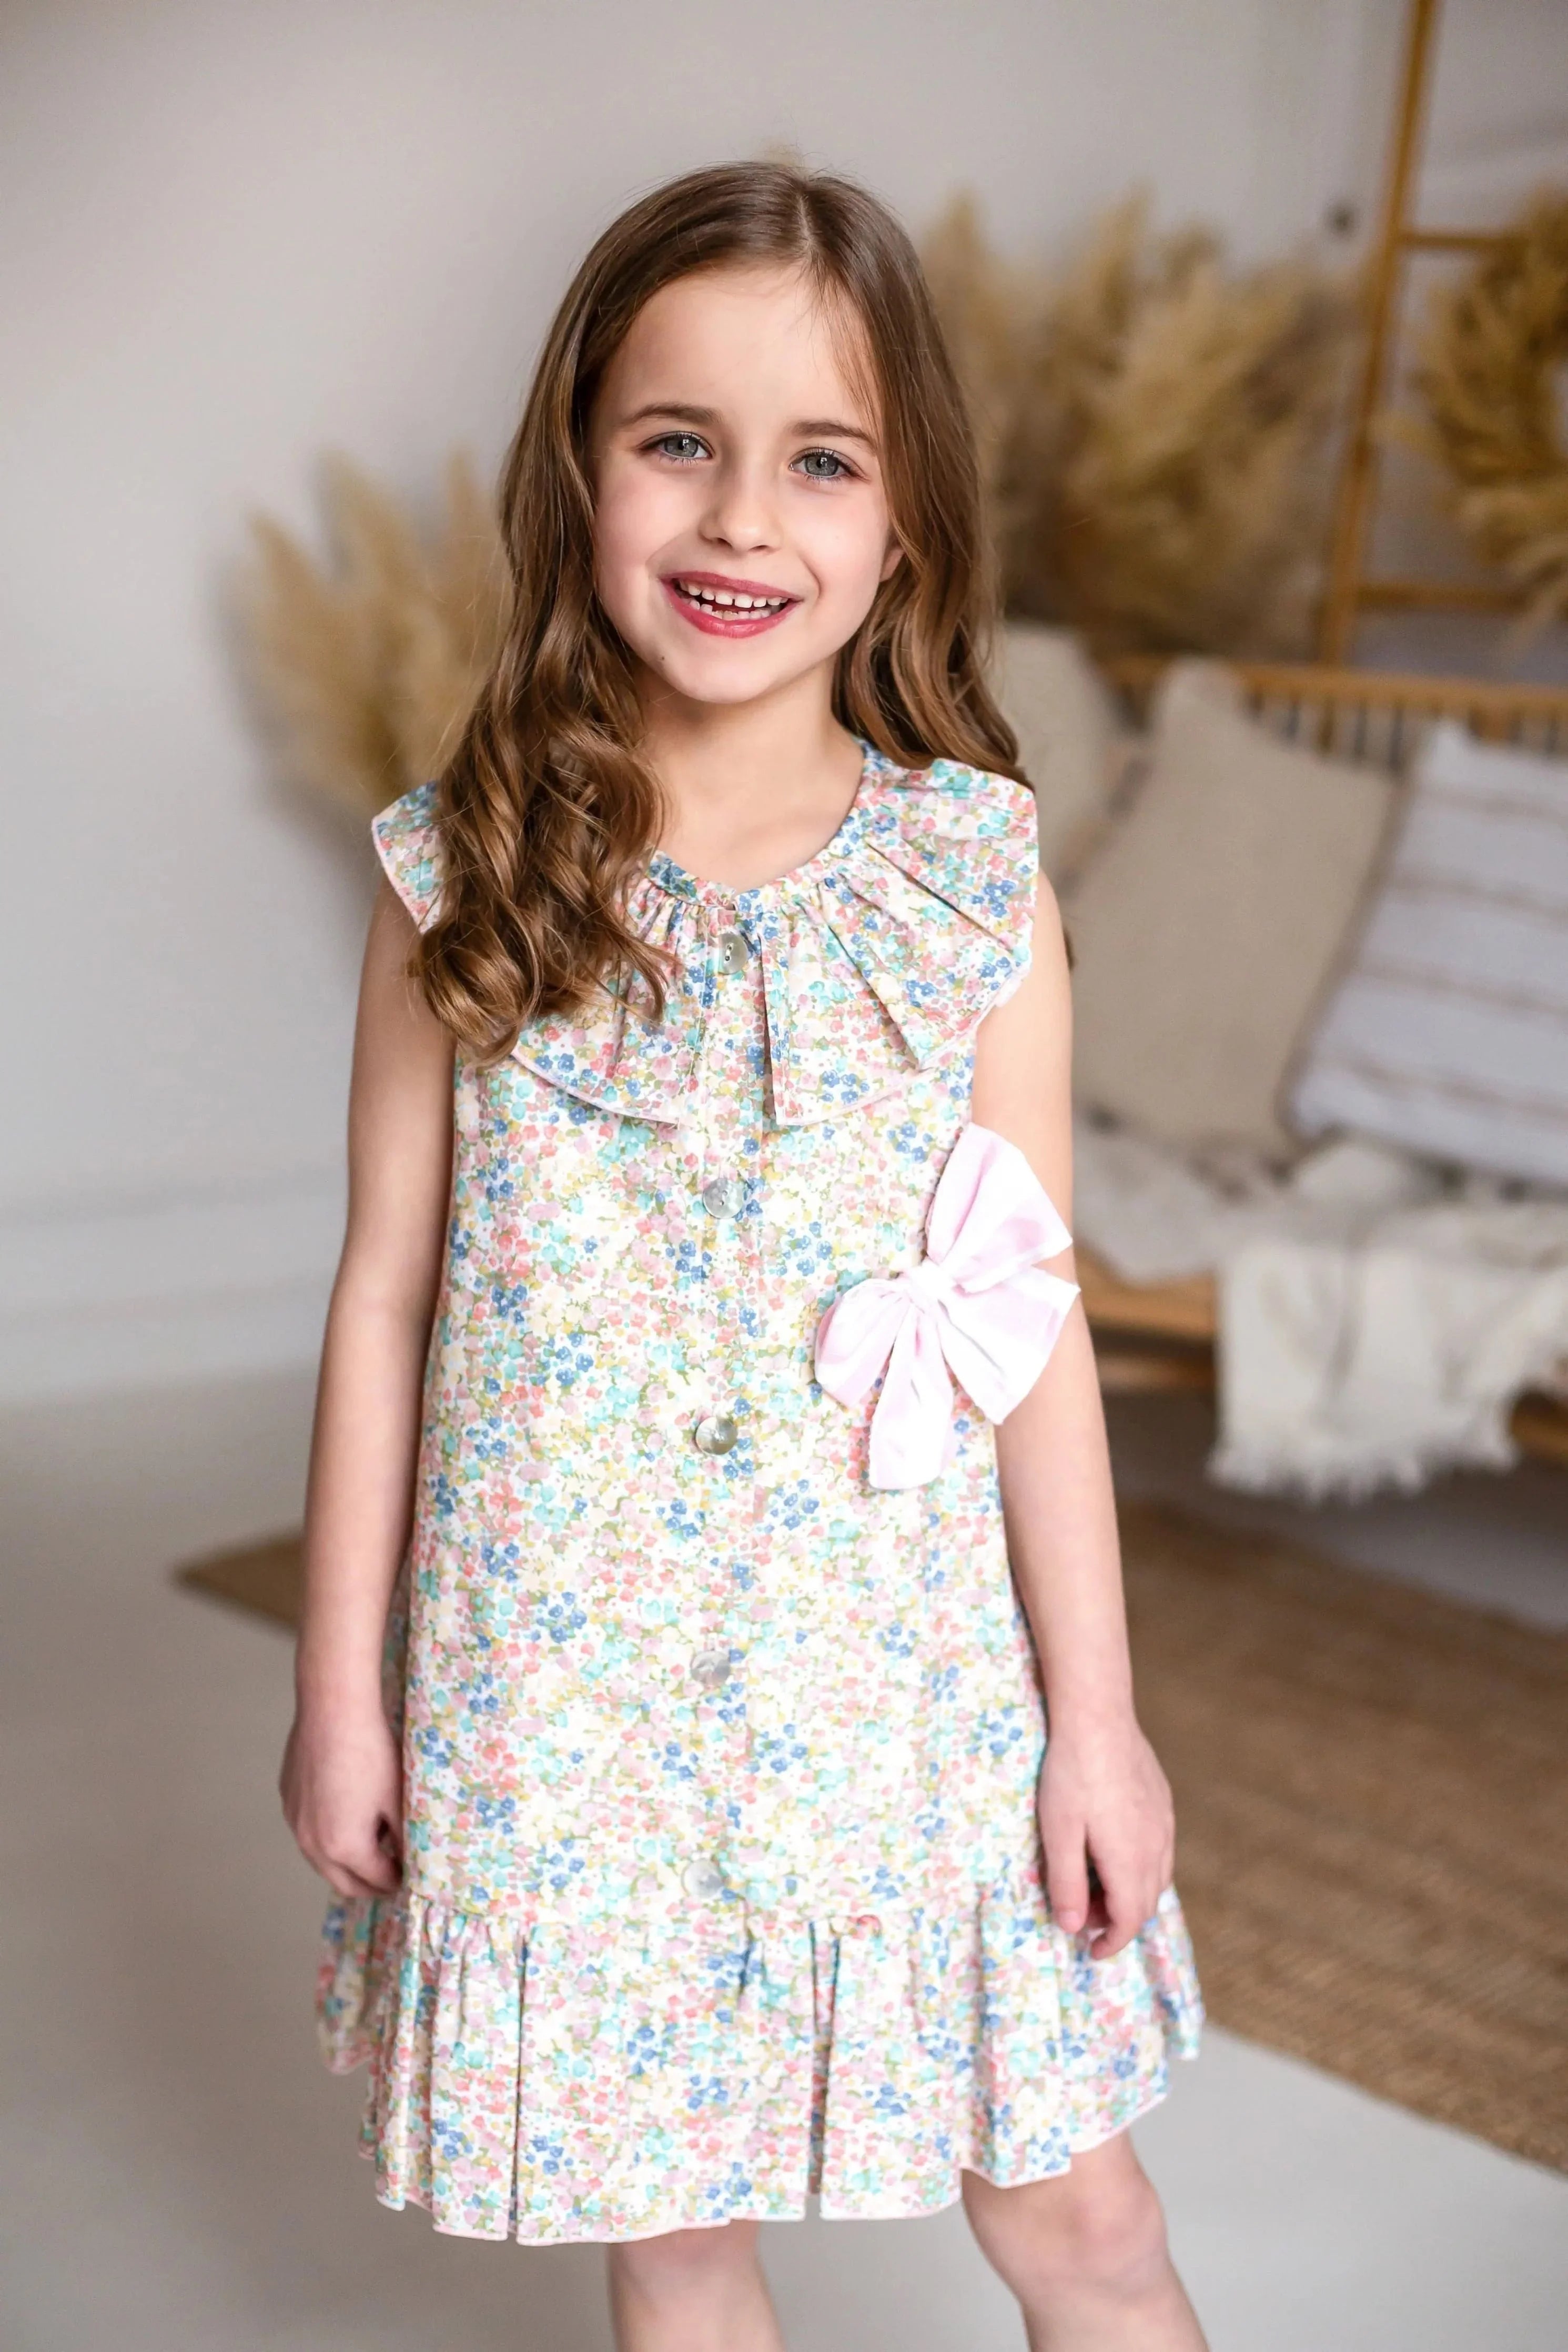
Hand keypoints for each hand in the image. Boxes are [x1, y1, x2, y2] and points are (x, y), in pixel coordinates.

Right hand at [281, 1701, 402, 1901]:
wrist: (333, 1712)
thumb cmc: (371, 1755)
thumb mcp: (395, 1799)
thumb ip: (401, 1837)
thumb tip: (409, 1858)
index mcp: (343, 1848)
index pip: (375, 1881)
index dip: (396, 1882)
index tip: (409, 1877)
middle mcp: (311, 1844)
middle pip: (343, 1883)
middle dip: (368, 1884)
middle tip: (390, 1875)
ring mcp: (294, 1823)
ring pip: (320, 1860)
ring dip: (345, 1863)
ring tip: (370, 1847)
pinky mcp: (287, 1800)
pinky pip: (308, 1831)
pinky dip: (327, 1836)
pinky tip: (344, 1815)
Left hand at [1037, 1711, 1173, 1959]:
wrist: (1097, 1716)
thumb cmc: (1071, 1774)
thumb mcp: (1058, 1832)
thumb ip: (1067, 1883)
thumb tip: (1073, 1928)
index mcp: (1131, 1860)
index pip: (1130, 1920)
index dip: (1112, 1943)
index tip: (1090, 1951)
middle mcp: (1156, 1846)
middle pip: (1145, 1902)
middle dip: (1116, 1920)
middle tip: (1082, 1916)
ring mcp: (1163, 1822)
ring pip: (1157, 1877)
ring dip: (1129, 1893)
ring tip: (1094, 1884)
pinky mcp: (1162, 1801)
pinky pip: (1160, 1849)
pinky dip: (1139, 1866)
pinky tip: (1112, 1849)